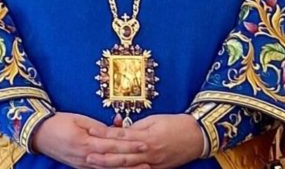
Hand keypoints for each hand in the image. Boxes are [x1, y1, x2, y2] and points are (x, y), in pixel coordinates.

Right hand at [31, 112, 147, 168]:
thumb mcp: (79, 120)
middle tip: (149, 156)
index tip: (144, 142)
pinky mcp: (82, 167)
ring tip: (144, 167)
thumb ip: (98, 128)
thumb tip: (115, 131)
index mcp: (86, 143)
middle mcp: (86, 157)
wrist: (38, 134)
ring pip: (110, 168)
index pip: (113, 144)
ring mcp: (84, 165)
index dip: (130, 144)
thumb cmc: (58, 123)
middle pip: (114, 160)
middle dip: (133, 159)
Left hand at [85, 114, 204, 168]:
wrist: (197, 135)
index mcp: (146, 136)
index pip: (120, 135)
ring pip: (129, 166)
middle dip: (103, 156)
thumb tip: (121, 131)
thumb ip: (136, 127)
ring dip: (112, 166)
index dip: (104, 134)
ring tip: (97, 164)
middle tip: (87, 155)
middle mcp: (148, 151)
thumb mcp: (154, 120)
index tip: (90, 132)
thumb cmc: (176, 124)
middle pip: (122, 155)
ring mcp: (153, 162)